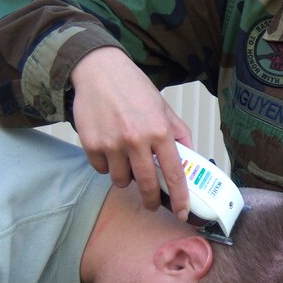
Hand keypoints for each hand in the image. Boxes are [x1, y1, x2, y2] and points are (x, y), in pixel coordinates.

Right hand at [70, 47, 192, 213]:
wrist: (100, 71)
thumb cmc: (133, 88)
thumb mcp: (164, 107)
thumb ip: (179, 133)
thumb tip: (191, 157)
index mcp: (160, 130)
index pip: (174, 172)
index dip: (180, 197)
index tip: (182, 211)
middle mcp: (137, 139)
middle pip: (147, 184)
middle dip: (151, 199)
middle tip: (152, 202)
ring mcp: (113, 144)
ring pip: (121, 180)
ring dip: (126, 177)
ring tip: (126, 160)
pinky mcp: (92, 145)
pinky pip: (101, 169)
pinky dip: (106, 165)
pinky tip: (109, 148)